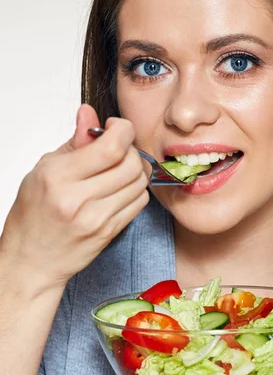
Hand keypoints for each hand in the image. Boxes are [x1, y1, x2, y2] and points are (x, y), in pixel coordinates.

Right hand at [0, 104, 148, 290]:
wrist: (32, 261)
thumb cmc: (33, 216)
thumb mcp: (44, 170)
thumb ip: (73, 142)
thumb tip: (89, 114)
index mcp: (58, 177)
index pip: (111, 146)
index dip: (123, 130)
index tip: (116, 127)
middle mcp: (79, 199)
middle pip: (130, 163)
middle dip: (130, 148)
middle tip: (118, 148)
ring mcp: (97, 218)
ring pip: (139, 182)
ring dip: (135, 169)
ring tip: (119, 168)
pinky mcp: (110, 232)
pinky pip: (139, 202)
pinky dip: (136, 190)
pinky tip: (121, 188)